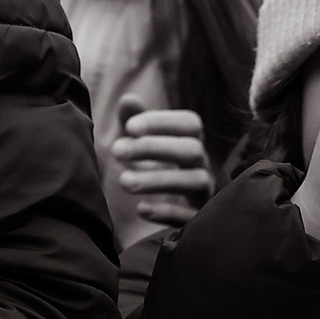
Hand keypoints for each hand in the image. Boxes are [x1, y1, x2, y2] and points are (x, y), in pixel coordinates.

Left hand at [111, 96, 212, 229]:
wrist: (152, 213)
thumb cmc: (144, 167)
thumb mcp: (134, 144)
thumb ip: (131, 121)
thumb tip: (128, 99)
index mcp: (188, 142)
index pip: (190, 123)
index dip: (162, 122)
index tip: (129, 127)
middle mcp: (201, 165)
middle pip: (192, 149)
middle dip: (154, 148)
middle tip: (115, 151)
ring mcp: (204, 193)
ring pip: (196, 181)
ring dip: (158, 179)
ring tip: (124, 181)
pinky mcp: (198, 219)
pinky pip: (193, 216)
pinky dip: (168, 212)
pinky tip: (141, 209)